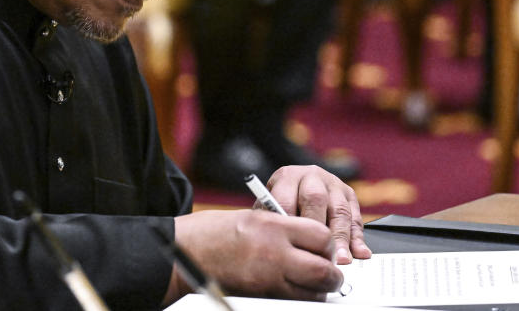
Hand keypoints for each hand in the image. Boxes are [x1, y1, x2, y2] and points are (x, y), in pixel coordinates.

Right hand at [166, 209, 342, 303]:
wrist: (186, 252)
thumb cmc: (214, 233)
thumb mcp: (254, 217)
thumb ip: (284, 227)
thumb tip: (311, 240)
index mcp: (274, 226)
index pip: (321, 236)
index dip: (329, 243)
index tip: (326, 246)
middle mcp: (275, 252)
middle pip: (323, 268)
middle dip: (332, 272)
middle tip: (332, 271)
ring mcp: (269, 277)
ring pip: (314, 290)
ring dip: (320, 288)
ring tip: (317, 283)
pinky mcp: (262, 295)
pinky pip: (295, 300)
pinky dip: (303, 297)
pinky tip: (299, 290)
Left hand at [265, 165, 371, 264]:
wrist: (297, 186)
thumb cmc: (281, 204)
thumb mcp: (270, 208)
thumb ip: (273, 223)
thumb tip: (275, 246)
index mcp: (287, 177)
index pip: (286, 200)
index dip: (289, 226)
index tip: (292, 248)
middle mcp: (311, 177)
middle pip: (315, 200)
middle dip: (318, 230)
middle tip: (319, 255)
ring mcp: (333, 184)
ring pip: (339, 211)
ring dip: (342, 238)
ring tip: (341, 260)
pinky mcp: (350, 195)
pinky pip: (355, 218)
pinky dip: (358, 238)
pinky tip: (360, 253)